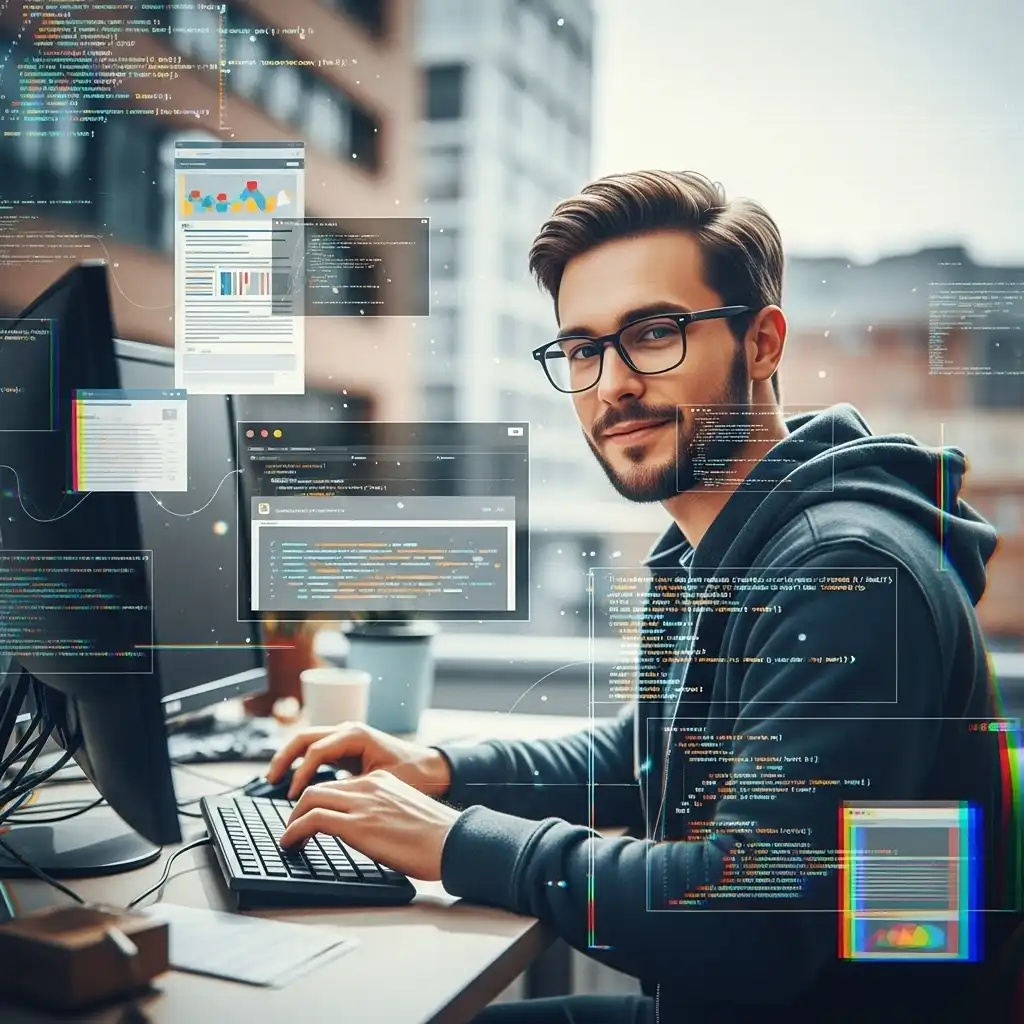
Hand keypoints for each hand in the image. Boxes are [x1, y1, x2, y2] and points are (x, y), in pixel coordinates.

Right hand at [266, 722, 451, 800]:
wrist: (433, 769)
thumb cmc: (413, 775)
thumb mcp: (381, 783)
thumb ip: (351, 790)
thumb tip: (324, 804)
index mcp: (356, 735)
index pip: (317, 750)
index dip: (301, 774)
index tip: (293, 796)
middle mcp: (348, 731)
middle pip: (305, 738)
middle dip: (285, 758)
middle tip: (270, 780)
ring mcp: (347, 738)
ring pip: (309, 742)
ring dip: (290, 758)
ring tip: (274, 779)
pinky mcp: (347, 748)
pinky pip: (318, 751)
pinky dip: (302, 762)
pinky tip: (295, 780)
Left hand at [279, 770, 459, 880]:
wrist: (453, 842)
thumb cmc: (437, 837)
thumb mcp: (406, 814)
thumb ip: (383, 813)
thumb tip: (370, 832)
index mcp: (382, 781)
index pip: (338, 785)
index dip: (317, 801)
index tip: (308, 818)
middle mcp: (369, 786)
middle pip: (318, 787)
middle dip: (298, 808)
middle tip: (292, 828)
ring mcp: (362, 804)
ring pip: (310, 798)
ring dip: (292, 820)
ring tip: (288, 839)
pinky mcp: (357, 825)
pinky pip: (313, 820)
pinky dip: (294, 831)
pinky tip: (290, 844)